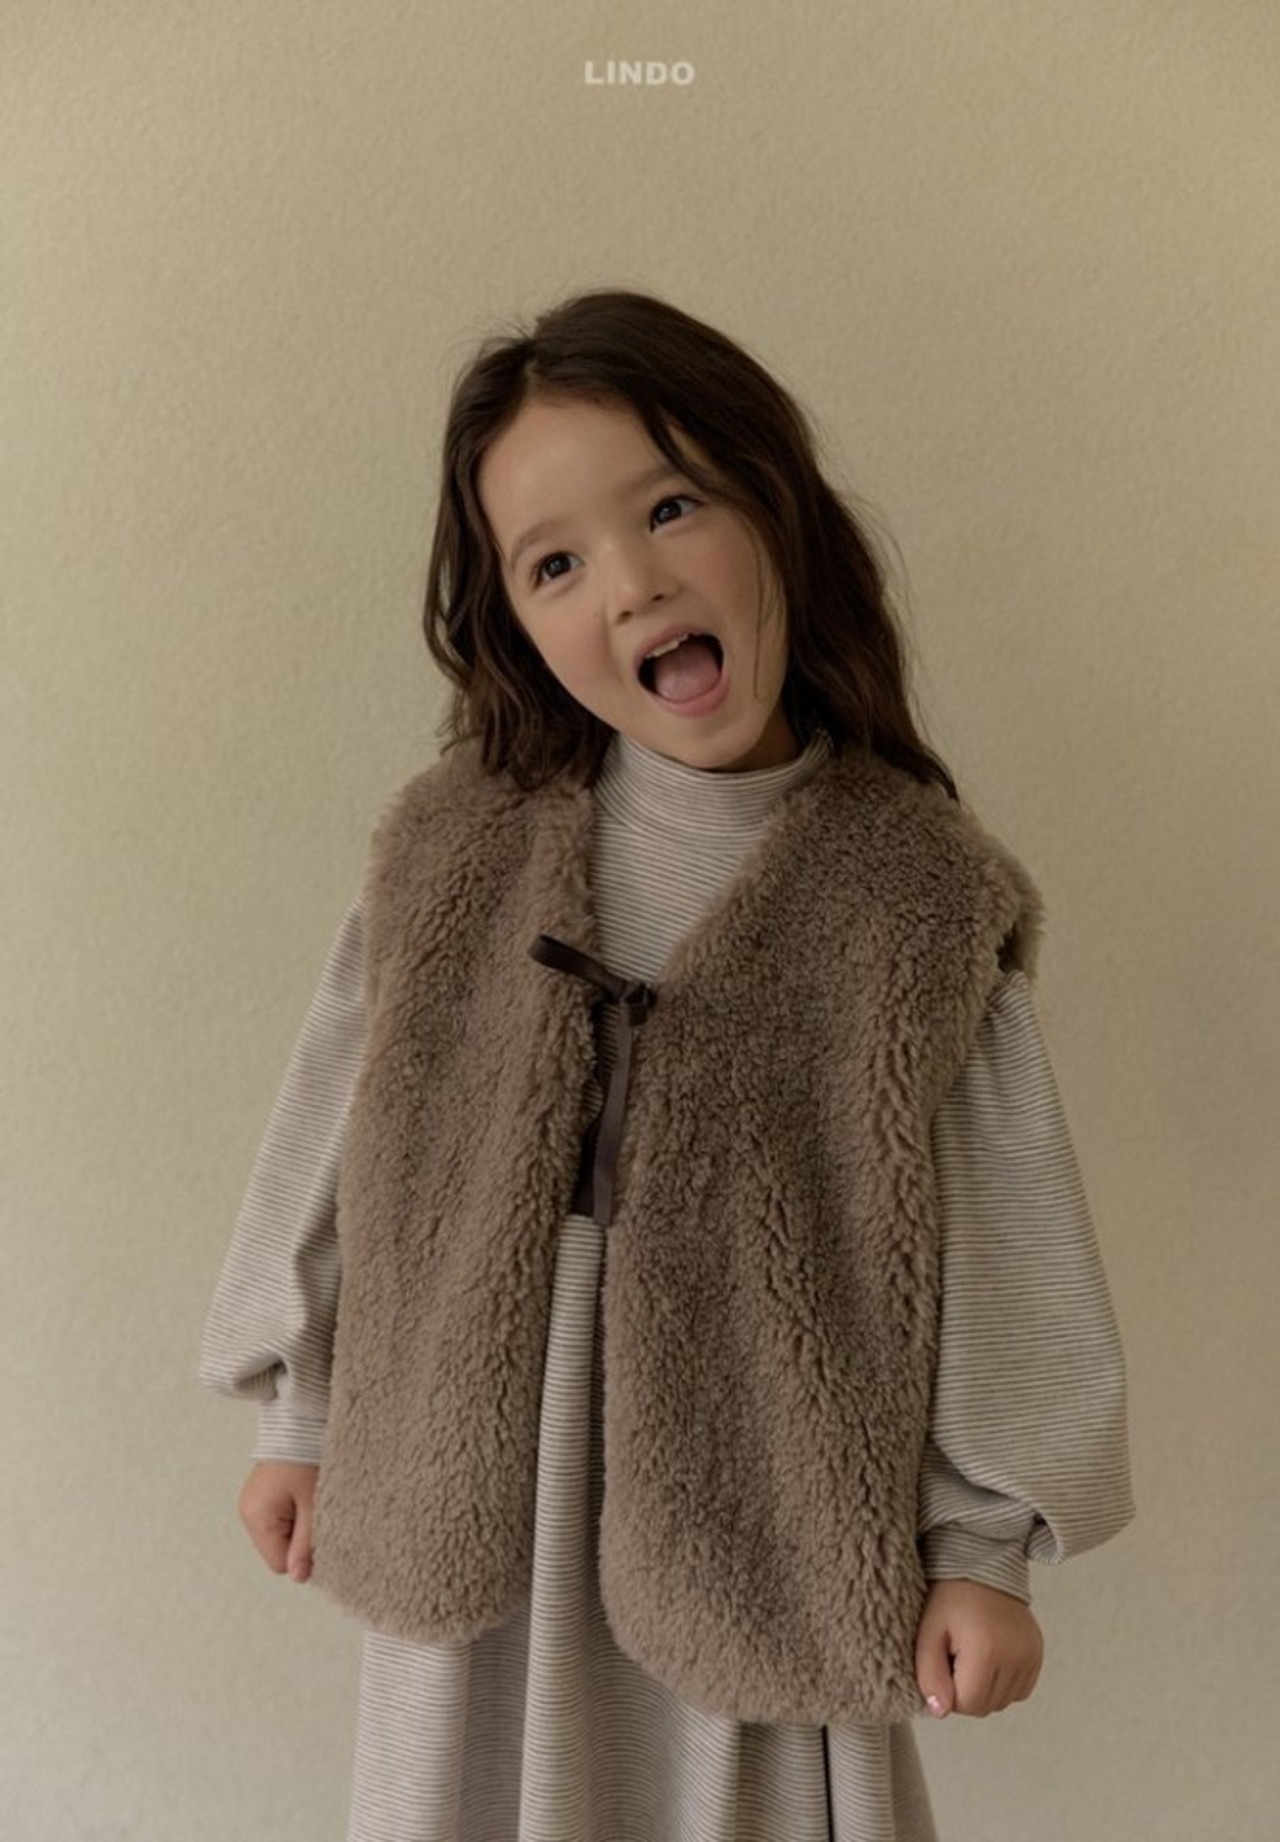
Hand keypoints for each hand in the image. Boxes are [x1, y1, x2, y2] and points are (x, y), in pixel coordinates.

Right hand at [237, 1461, 318, 1582]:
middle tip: (317, 1512)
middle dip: (301, 1539)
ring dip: (299, 1525)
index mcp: (257, 1518)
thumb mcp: (313, 1504)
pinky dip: (295, 1513)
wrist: (300, 1419)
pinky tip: (304, 1494)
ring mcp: (254, 1502)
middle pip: (279, 1550)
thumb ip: (306, 1543)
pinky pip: (280, 1518)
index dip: (302, 1556)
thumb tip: (299, 1577)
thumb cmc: (306, 1456)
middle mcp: (249, 1512)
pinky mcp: (263, 1494)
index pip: (279, 1564)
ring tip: (311, 1499)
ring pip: (281, 1535)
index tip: (320, 1533)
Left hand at [914, 1579, 1042, 1717]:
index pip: (967, 1704)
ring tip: (973, 1656)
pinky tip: (991, 1658)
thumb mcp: (928, 1631)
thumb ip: (929, 1674)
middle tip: (956, 1658)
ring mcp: (1031, 1658)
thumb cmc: (950, 1598)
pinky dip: (1003, 1684)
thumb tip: (940, 1712)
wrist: (982, 1566)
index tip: (943, 1663)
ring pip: (1002, 1702)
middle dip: (966, 1691)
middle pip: (985, 1707)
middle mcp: (1015, 1658)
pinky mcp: (1038, 1656)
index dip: (948, 1692)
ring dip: (984, 1689)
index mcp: (986, 1652)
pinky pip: (1019, 1691)